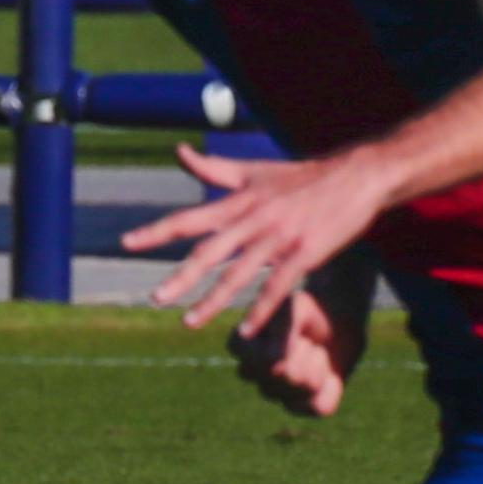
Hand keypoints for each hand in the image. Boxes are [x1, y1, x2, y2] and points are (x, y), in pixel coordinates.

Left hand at [126, 142, 389, 333]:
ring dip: (213, 301)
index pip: (189, 217)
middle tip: (155, 299)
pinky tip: (245, 331)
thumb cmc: (301, 176)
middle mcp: (253, 218)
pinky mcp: (306, 252)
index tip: (127, 243)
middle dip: (180, 277)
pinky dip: (260, 310)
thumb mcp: (254, 170)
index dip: (157, 230)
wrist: (355, 176)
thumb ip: (214, 168)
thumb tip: (178, 152)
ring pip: (239, 274)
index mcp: (238, 200)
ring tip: (189, 322)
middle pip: (209, 252)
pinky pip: (279, 287)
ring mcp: (279, 237)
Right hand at [227, 289, 363, 416]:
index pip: (262, 360)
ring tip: (316, 352)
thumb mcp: (296, 308)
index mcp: (239, 345)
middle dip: (305, 353)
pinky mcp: (298, 407)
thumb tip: (274, 361)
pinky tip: (328, 373)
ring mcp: (273, 393)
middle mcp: (251, 372)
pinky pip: (319, 407)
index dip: (287, 343)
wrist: (331, 319)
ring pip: (303, 389)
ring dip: (319, 365)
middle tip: (307, 340)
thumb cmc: (307, 310)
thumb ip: (283, 329)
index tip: (294, 327)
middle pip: (284, 375)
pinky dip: (332, 387)